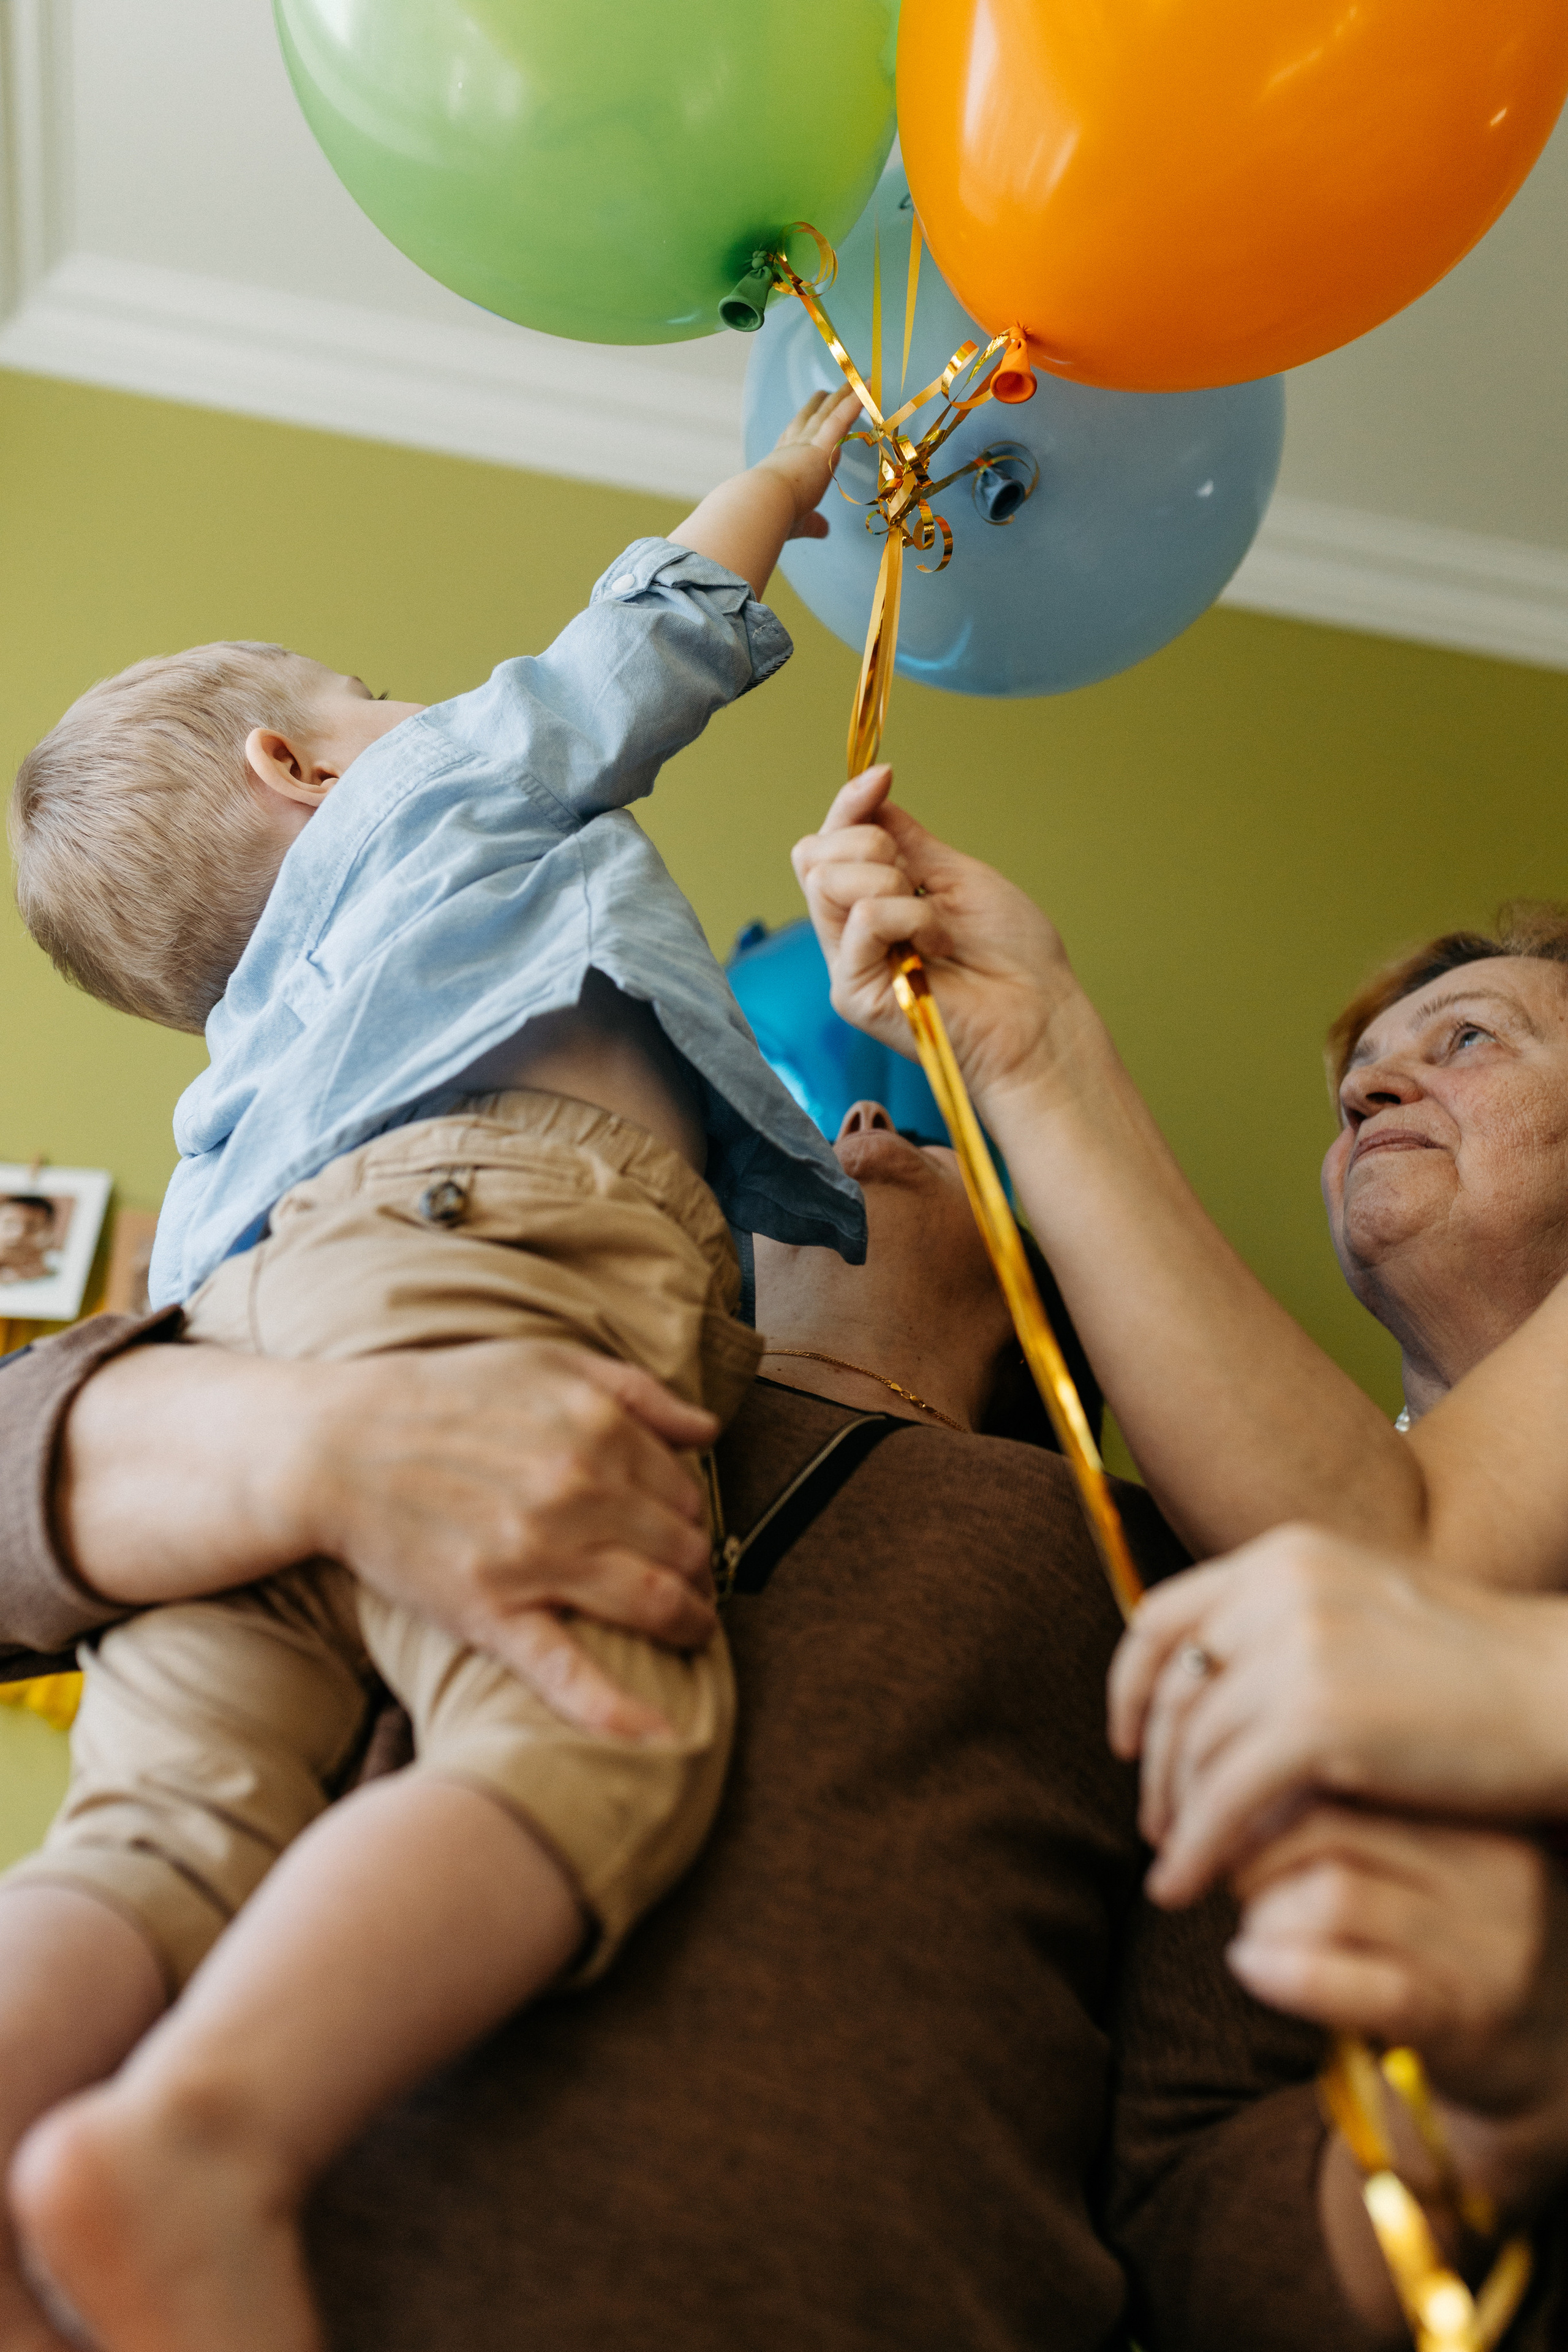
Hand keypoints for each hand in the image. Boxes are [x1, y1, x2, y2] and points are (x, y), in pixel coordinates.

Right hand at [62, 1338, 719, 1740]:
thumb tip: (709, 1429)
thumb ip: (637, 1392)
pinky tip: (659, 1735)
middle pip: (681, 1548)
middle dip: (695, 1569)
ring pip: (651, 1601)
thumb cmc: (444, 1397)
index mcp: (598, 1430)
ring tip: (688, 1629)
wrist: (337, 1445)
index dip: (688, 1514)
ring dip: (687, 1622)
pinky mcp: (491, 1611)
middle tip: (688, 1580)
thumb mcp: (548, 1361)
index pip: (685, 1491)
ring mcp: (536, 1557)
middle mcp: (578, 1492)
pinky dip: (616, 1709)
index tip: (678, 1528)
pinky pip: (566, 1670)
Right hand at [753, 389, 863, 541]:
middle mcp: (792, 449)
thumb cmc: (771, 519)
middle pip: (809, 420)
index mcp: (780, 466)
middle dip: (818, 406)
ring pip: (828, 413)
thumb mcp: (796, 522)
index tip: (803, 422)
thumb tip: (824, 531)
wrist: (761, 506)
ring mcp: (807, 444)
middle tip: (825, 392)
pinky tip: (868, 386)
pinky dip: (856, 401)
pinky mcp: (822, 445)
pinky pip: (842, 417)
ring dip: (842, 395)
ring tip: (852, 380)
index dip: (799, 431)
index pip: (792, 443)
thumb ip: (813, 524)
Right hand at [792, 766, 1085, 1111]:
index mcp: (872, 904)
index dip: (849, 805)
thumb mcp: (958, 877)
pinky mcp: (853, 993)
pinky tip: (937, 944)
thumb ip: (908, 841)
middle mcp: (851, 934)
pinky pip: (862, 918)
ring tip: (933, 918)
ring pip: (826, 880)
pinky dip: (909, 917)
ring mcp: (849, 964)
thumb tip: (873, 790)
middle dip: (868, 842)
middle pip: (812, 855)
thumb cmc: (1013, 958)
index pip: (829, 843)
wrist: (1039, 1016)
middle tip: (919, 879)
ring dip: (890, 880)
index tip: (883, 777)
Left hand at [1106, 1526, 1567, 1906]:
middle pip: (1172, 1690)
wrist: (1564, 1692)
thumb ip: (1295, 1624)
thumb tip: (1222, 1670)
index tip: (1127, 1742)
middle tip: (1155, 1822)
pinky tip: (1184, 1888)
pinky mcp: (1319, 1721)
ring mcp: (1298, 1651)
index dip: (1132, 1686)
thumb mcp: (1369, 1609)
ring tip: (1176, 1860)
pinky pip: (1223, 1797)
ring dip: (1174, 1814)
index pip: (1164, 1616)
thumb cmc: (1481, 1670)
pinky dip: (1193, 1848)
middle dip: (1154, 1763)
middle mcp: (1280, 1589)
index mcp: (1286, 1555)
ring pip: (1192, 1748)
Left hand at [1231, 1807, 1567, 2217]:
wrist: (1555, 2059)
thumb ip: (1375, 1823)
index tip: (1247, 1826)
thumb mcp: (1441, 1866)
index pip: (1351, 1775)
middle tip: (1240, 1882)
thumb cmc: (1466, 1945)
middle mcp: (1495, 1875)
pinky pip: (1356, 1983)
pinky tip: (1250, 1965)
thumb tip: (1250, 1791)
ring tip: (1256, 1930)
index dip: (1275, 1799)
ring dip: (1265, 1912)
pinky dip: (1285, 1972)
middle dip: (1258, 1853)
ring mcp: (1485, 1950)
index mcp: (1484, 1821)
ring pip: (1334, 1897)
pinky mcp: (1460, 2022)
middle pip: (1331, 1828)